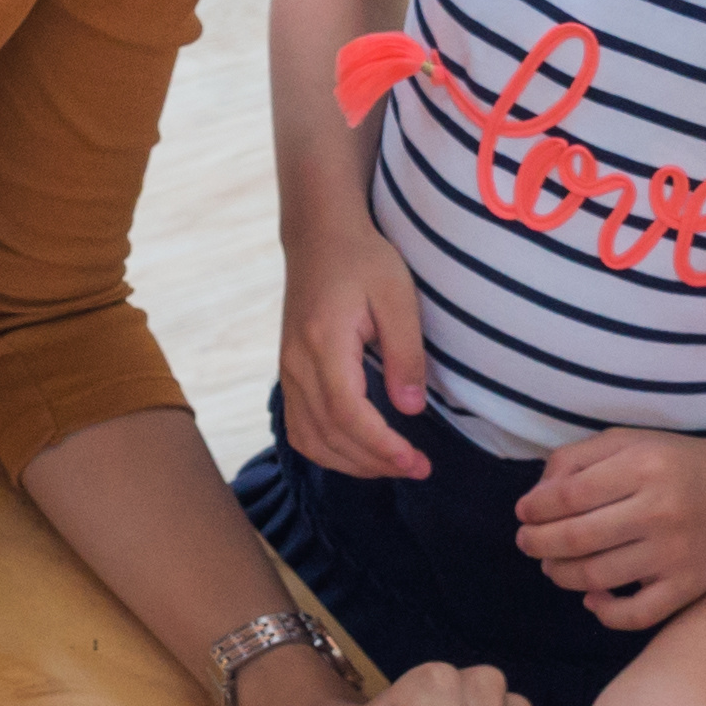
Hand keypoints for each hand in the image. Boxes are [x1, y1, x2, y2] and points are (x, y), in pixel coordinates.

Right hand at [272, 220, 434, 482]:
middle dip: (374, 462)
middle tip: (418, 468)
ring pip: (310, 439)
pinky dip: (328, 451)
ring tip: (392, 465)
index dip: (381, 446)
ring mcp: (288, 371)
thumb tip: (411, 409)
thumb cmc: (364, 260)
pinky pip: (300, 428)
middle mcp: (297, 362)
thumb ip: (405, 353)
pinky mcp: (289, 374)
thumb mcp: (398, 297)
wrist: (320, 237)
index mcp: (324, 341)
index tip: (416, 461)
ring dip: (351, 463)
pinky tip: (359, 453)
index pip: (348, 412)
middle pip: (329, 434)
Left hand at [515, 426, 705, 630]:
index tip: (524, 513)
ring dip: (560, 575)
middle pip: (575, 539)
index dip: (535, 508)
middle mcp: (661, 511)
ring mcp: (676, 554)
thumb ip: (578, 459)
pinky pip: (635, 615)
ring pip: (596, 577)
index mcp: (644, 467)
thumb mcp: (630, 442)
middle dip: (537, 543)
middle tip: (527, 542)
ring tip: (551, 566)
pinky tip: (592, 598)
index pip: (568, 496)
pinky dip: (604, 613)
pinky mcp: (688, 586)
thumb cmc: (676, 463)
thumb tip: (535, 497)